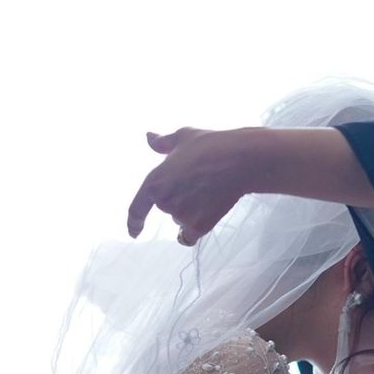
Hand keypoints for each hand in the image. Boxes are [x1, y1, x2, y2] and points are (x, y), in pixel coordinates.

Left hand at [126, 126, 254, 243]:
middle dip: (179, 198)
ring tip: (210, 190)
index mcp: (154, 182)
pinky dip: (194, 230)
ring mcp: (181, 216)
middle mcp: (164, 202)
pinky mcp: (198, 226)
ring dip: (191, 211)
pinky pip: (189, 236)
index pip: (136, 209)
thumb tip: (148, 136)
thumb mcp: (183, 137)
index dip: (134, 222)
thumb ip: (162, 143)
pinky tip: (206, 216)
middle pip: (166, 208)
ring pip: (181, 220)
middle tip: (200, 181)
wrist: (240, 160)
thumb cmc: (211, 145)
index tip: (134, 232)